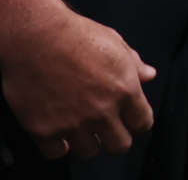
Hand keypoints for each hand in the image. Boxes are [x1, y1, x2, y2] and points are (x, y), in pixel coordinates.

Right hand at [0, 8, 155, 160]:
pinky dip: (58, 146)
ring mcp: (73, 122)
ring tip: (82, 130)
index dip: (137, 122)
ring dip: (87, 143)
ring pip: (89, 152)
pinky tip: (59, 134)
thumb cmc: (76, 35)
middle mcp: (102, 110)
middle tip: (107, 129)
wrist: (36, 36)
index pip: (142, 122)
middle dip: (115, 138)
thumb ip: (134, 64)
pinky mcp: (45, 129)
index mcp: (125, 89)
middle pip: (119, 145)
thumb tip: (149, 75)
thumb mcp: (115, 43)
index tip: (130, 121)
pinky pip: (57, 153)